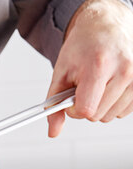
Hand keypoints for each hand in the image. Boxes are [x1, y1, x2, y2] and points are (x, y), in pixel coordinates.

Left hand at [47, 0, 132, 136]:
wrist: (105, 25)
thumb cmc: (82, 47)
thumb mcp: (61, 74)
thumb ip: (54, 106)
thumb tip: (53, 132)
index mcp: (99, 66)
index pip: (86, 110)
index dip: (74, 110)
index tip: (71, 99)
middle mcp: (124, 70)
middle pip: (97, 116)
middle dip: (86, 106)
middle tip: (84, 87)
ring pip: (111, 115)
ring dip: (100, 105)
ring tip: (98, 84)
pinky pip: (124, 111)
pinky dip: (113, 104)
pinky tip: (109, 87)